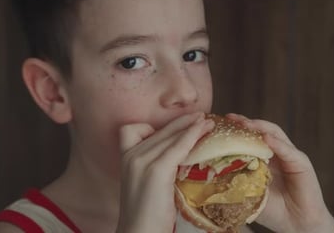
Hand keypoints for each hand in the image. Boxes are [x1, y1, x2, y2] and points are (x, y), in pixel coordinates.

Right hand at [116, 112, 214, 232]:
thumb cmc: (146, 215)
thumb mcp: (146, 184)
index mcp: (125, 159)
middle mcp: (131, 156)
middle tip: (200, 117)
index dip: (154, 128)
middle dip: (181, 122)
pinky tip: (203, 130)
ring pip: (170, 136)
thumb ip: (155, 167)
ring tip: (207, 122)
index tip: (173, 132)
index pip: (135, 129)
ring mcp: (141, 161)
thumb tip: (179, 159)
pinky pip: (178, 146)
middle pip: (159, 131)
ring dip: (191, 126)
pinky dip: (192, 135)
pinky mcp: (156, 170)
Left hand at [226, 114, 333, 232]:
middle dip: (246, 122)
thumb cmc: (273, 211)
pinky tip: (266, 138)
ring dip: (260, 127)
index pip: (249, 138)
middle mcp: (277, 152)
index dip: (236, 130)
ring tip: (245, 123)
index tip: (219, 124)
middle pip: (261, 130)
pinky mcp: (301, 163)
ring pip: (275, 134)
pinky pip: (288, 150)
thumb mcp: (248, 193)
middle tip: (230, 118)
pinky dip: (277, 143)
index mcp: (264, 158)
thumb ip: (235, 180)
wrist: (297, 224)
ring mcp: (290, 155)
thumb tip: (207, 175)